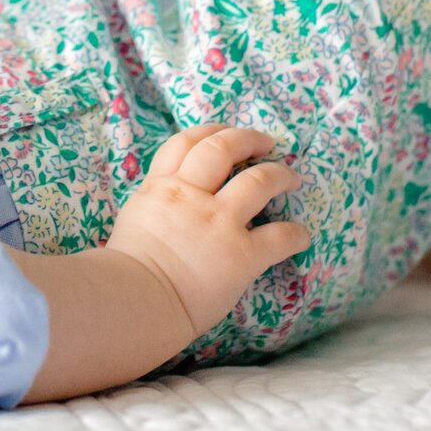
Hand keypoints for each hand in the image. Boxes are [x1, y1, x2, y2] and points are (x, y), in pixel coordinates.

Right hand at [104, 125, 311, 337]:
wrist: (135, 301)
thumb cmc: (128, 269)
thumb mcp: (136, 217)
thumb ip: (157, 202)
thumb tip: (168, 201)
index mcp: (162, 187)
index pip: (186, 142)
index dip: (210, 130)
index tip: (226, 131)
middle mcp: (192, 195)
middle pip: (223, 147)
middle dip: (249, 139)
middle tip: (266, 143)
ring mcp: (219, 222)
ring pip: (260, 181)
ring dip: (280, 175)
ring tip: (291, 178)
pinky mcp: (242, 254)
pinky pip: (280, 236)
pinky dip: (296, 234)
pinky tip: (301, 235)